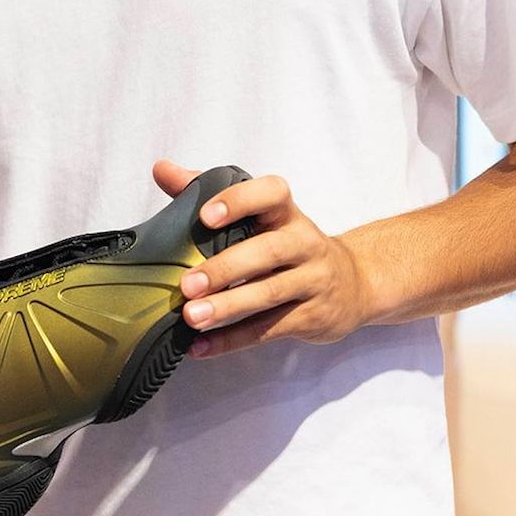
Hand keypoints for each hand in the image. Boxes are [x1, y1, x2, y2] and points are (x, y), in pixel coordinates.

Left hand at [153, 160, 365, 359]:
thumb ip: (210, 190)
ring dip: (227, 307)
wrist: (353, 283)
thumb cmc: (290, 242)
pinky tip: (201, 346)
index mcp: (287, 212)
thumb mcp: (261, 214)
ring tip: (191, 317)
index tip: (206, 216)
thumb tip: (162, 170)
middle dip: (225, 268)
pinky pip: (269, 329)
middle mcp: (305, 242)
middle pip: (268, 252)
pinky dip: (232, 340)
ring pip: (269, 294)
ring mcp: (313, 281)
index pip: (272, 194)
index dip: (240, 202)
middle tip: (186, 285)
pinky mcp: (312, 317)